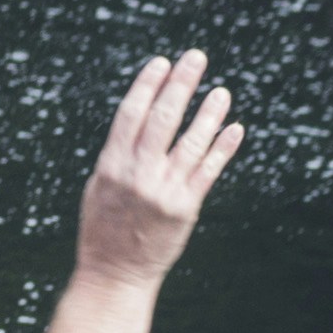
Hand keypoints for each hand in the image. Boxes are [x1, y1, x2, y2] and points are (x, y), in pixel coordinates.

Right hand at [76, 53, 241, 289]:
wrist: (114, 274)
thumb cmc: (104, 230)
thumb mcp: (99, 189)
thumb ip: (118, 156)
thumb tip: (137, 121)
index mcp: (112, 166)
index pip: (131, 114)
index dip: (147, 85)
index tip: (162, 63)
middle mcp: (138, 174)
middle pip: (162, 119)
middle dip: (180, 84)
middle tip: (196, 58)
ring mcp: (163, 190)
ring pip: (191, 141)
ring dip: (208, 112)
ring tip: (222, 92)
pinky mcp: (185, 207)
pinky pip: (208, 170)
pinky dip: (223, 147)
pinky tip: (234, 128)